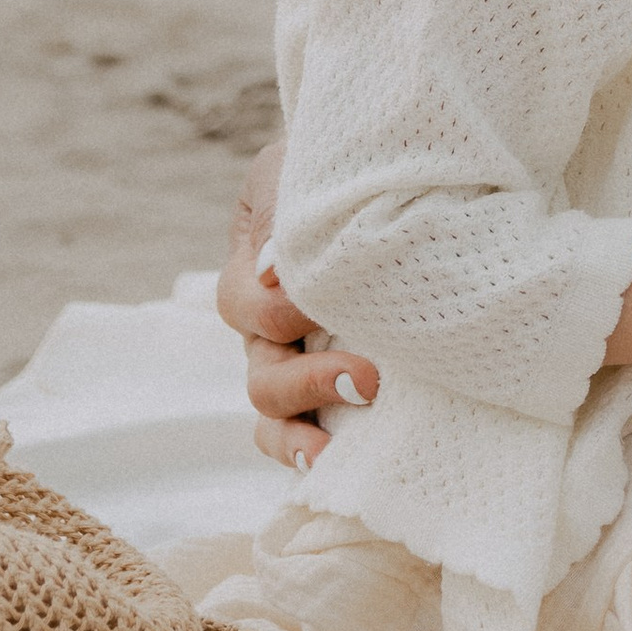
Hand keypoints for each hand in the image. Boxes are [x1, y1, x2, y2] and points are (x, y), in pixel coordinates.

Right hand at [218, 139, 378, 467]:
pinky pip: (295, 434)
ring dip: (301, 430)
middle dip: (308, 382)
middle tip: (368, 378)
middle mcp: (267, 326)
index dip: (281, 311)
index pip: (245, 305)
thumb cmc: (339, 168)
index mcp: (253, 271)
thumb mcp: (297, 168)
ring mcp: (294, 360)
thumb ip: (282, 209)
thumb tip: (272, 270)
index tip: (329, 300)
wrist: (386, 176)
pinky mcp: (327, 384)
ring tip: (336, 443)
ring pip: (271, 415)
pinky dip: (302, 454)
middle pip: (261, 374)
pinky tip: (330, 462)